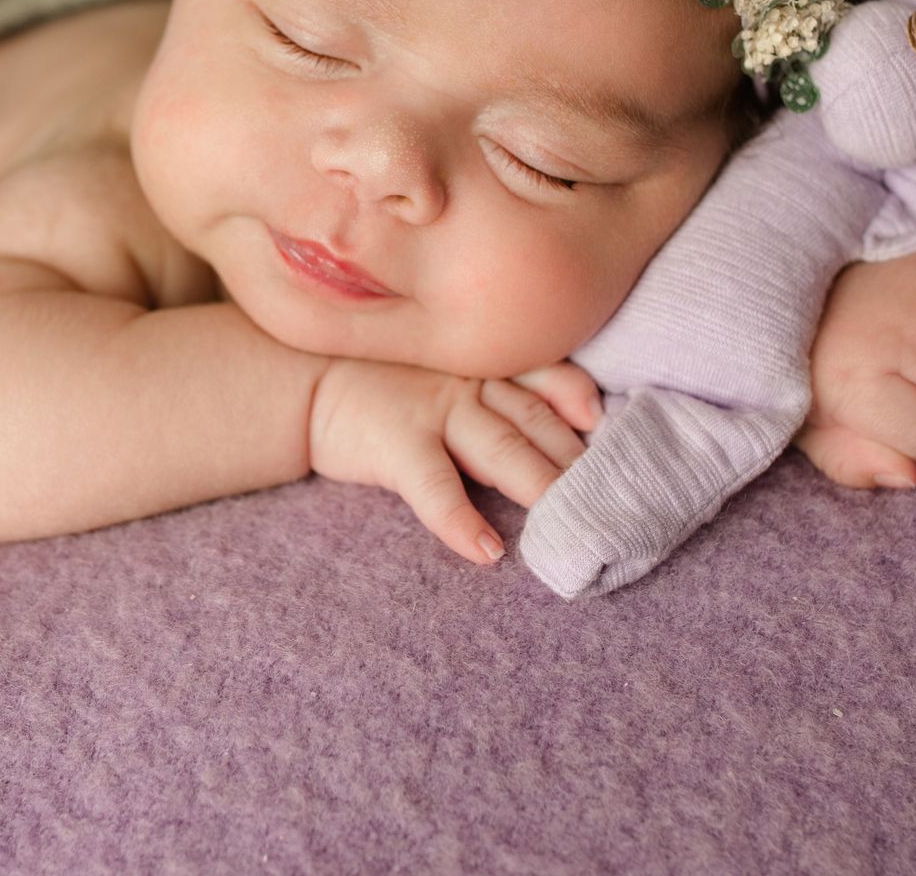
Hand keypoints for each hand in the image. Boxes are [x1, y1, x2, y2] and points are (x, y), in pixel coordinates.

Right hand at [308, 357, 602, 566]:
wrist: (296, 378)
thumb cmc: (378, 379)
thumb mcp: (439, 368)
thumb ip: (492, 386)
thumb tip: (564, 421)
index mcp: (481, 363)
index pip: (545, 376)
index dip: (580, 398)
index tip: (609, 424)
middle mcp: (467, 381)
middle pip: (535, 419)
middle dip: (578, 458)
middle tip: (619, 493)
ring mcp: (433, 410)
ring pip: (502, 448)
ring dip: (542, 485)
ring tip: (574, 522)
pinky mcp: (397, 444)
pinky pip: (434, 487)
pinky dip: (460, 520)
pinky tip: (486, 551)